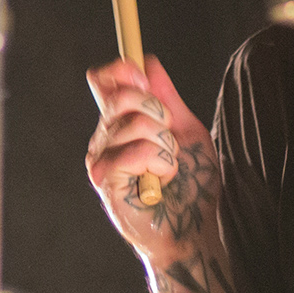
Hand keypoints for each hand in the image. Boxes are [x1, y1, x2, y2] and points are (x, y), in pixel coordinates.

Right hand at [85, 56, 216, 248]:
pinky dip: (161, 164)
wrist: (193, 229)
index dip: (121, 70)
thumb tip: (149, 63)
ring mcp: (101, 159)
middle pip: (121, 95)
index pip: (102, 82)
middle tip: (169, 140)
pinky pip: (137, 151)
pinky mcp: (105, 180)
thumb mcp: (187, 132)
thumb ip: (168, 98)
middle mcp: (104, 138)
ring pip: (137, 124)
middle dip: (158, 112)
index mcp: (120, 124)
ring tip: (168, 170)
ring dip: (166, 146)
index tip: (143, 77)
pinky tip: (160, 183)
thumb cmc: (191, 186)